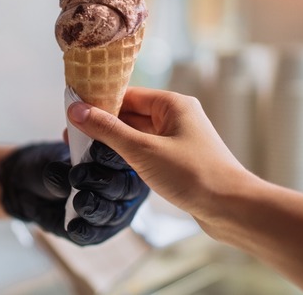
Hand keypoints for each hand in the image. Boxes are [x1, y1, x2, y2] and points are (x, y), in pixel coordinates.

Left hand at [0, 141, 147, 244]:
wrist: (38, 189)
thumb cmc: (57, 166)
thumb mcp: (54, 159)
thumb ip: (62, 167)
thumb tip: (64, 176)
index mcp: (124, 161)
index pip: (126, 157)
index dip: (112, 154)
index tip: (94, 150)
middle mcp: (127, 187)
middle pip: (126, 187)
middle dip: (103, 181)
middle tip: (77, 176)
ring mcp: (116, 211)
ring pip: (114, 213)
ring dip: (95, 207)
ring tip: (78, 201)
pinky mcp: (101, 232)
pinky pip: (97, 234)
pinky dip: (85, 231)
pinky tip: (74, 227)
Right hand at [66, 87, 253, 222]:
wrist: (232, 208)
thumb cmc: (194, 174)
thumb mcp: (143, 150)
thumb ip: (108, 130)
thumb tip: (76, 110)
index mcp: (173, 104)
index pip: (127, 94)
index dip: (99, 101)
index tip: (72, 111)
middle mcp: (177, 117)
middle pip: (131, 113)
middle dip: (103, 123)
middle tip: (71, 134)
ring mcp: (179, 139)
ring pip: (138, 133)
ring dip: (114, 140)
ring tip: (83, 149)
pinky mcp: (180, 160)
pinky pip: (147, 150)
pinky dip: (128, 154)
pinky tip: (110, 163)